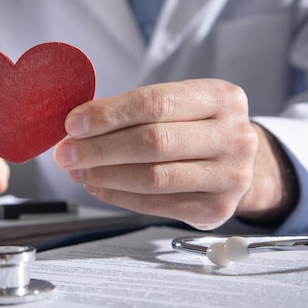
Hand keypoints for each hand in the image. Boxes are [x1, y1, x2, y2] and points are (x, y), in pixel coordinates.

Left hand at [54, 79, 291, 229]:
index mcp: (221, 97)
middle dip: (99, 148)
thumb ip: (134, 111)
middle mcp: (234, 136)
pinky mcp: (217, 209)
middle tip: (66, 152)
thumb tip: (77, 125)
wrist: (241, 163)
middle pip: (152, 143)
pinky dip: (118, 196)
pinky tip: (98, 186)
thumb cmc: (197, 128)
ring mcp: (230, 176)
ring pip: (152, 178)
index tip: (73, 124)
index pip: (155, 103)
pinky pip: (155, 205)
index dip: (108, 114)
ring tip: (77, 170)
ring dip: (104, 175)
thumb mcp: (179, 105)